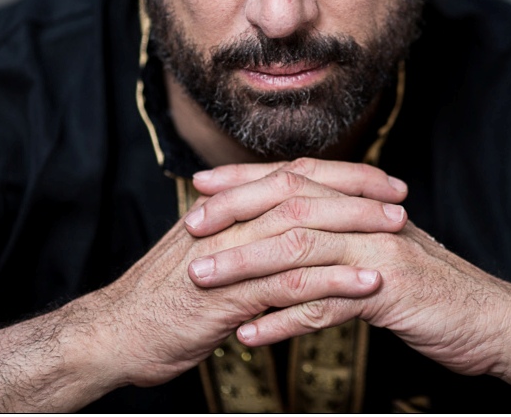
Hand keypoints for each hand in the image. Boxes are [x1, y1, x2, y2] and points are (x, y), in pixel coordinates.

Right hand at [82, 160, 409, 389]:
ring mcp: (227, 257)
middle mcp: (227, 221)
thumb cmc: (159, 300)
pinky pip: (290, 284)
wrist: (111, 335)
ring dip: (354, 229)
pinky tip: (368, 285)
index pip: (291, 175)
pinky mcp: (228, 296)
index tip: (380, 179)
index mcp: (223, 208)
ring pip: (302, 229)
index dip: (340, 174)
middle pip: (302, 191)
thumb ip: (239, 236)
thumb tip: (279, 226)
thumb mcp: (204, 255)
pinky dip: (334, 282)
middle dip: (356, 191)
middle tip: (399, 196)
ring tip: (397, 233)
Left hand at [187, 159, 510, 377]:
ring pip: (299, 249)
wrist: (493, 321)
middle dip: (235, 213)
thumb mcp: (382, 254)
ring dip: (245, 266)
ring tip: (202, 280)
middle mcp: (368, 217)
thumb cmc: (433, 291)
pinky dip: (283, 320)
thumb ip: (342, 239)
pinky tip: (249, 334)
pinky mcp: (389, 290)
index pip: (296, 178)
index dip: (246, 179)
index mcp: (363, 205)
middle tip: (190, 228)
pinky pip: (326, 303)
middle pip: (290, 204)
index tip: (203, 186)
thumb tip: (292, 236)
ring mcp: (379, 251)